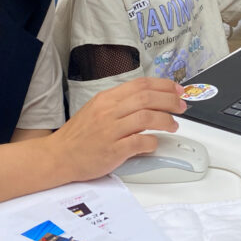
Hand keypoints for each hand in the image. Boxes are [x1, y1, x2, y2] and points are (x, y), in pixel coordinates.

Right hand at [48, 77, 185, 181]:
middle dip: (170, 100)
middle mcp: (109, 111)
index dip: (164, 86)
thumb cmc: (79, 136)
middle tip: (181, 106)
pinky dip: (152, 141)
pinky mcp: (112, 150)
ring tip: (173, 125)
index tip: (177, 90)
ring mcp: (110, 131)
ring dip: (166, 120)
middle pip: (147, 98)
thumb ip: (121, 104)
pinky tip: (154, 143)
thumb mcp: (97, 109)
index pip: (141, 84)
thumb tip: (149, 100)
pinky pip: (139, 142)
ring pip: (147, 117)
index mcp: (106, 99)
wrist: (58, 156)